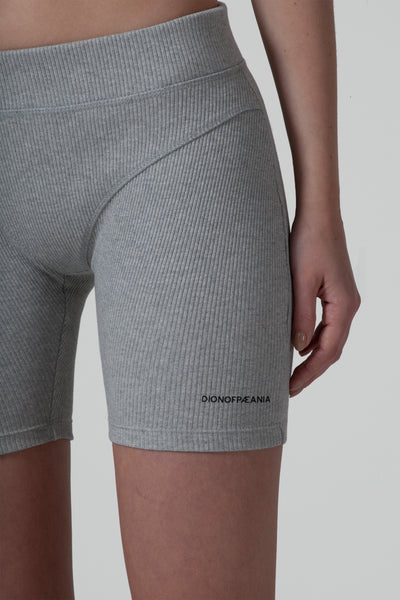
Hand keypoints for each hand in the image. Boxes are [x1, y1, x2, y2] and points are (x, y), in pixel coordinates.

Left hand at [288, 211, 360, 395]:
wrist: (319, 215)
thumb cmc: (309, 242)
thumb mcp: (300, 282)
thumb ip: (300, 317)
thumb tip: (297, 349)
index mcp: (344, 306)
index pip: (328, 351)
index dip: (310, 373)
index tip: (291, 388)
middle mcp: (348, 306)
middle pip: (332, 349)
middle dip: (311, 370)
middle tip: (288, 388)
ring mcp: (343, 300)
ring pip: (329, 338)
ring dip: (311, 356)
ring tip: (289, 372)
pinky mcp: (334, 293)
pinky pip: (326, 324)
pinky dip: (311, 339)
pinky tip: (295, 344)